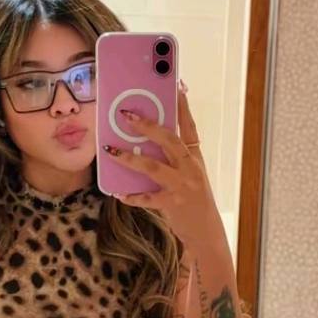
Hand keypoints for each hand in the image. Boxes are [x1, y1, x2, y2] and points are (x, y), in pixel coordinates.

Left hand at [102, 83, 222, 251]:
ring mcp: (182, 186)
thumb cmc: (194, 199)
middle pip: (169, 140)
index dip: (183, 105)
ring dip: (129, 158)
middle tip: (126, 114)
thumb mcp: (191, 173)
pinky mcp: (173, 204)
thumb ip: (175, 157)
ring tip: (110, 150)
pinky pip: (147, 198)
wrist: (206, 231)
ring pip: (152, 166)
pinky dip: (132, 196)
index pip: (189, 126)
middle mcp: (190, 168)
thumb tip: (148, 138)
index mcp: (195, 157)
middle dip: (147, 126)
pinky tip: (119, 193)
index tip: (176, 85)